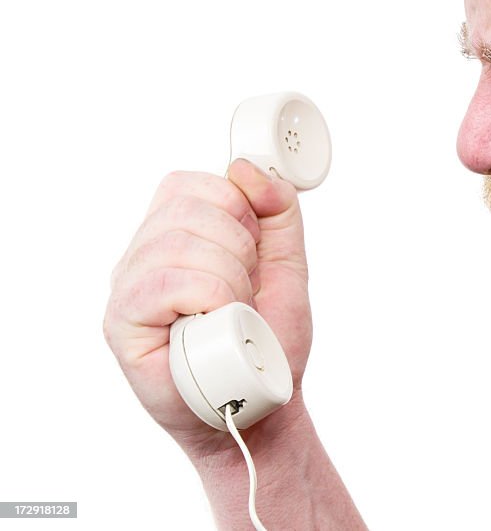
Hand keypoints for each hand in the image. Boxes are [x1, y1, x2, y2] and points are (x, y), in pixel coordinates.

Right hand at [104, 159, 311, 456]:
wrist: (261, 402)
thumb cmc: (265, 338)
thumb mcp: (288, 262)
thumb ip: (279, 210)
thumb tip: (246, 168)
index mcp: (175, 232)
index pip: (193, 184)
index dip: (237, 211)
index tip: (252, 255)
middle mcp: (143, 254)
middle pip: (192, 208)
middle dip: (240, 250)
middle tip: (244, 292)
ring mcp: (127, 286)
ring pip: (182, 244)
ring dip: (229, 280)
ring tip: (230, 313)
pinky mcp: (121, 322)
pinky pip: (168, 282)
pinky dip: (209, 298)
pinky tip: (213, 323)